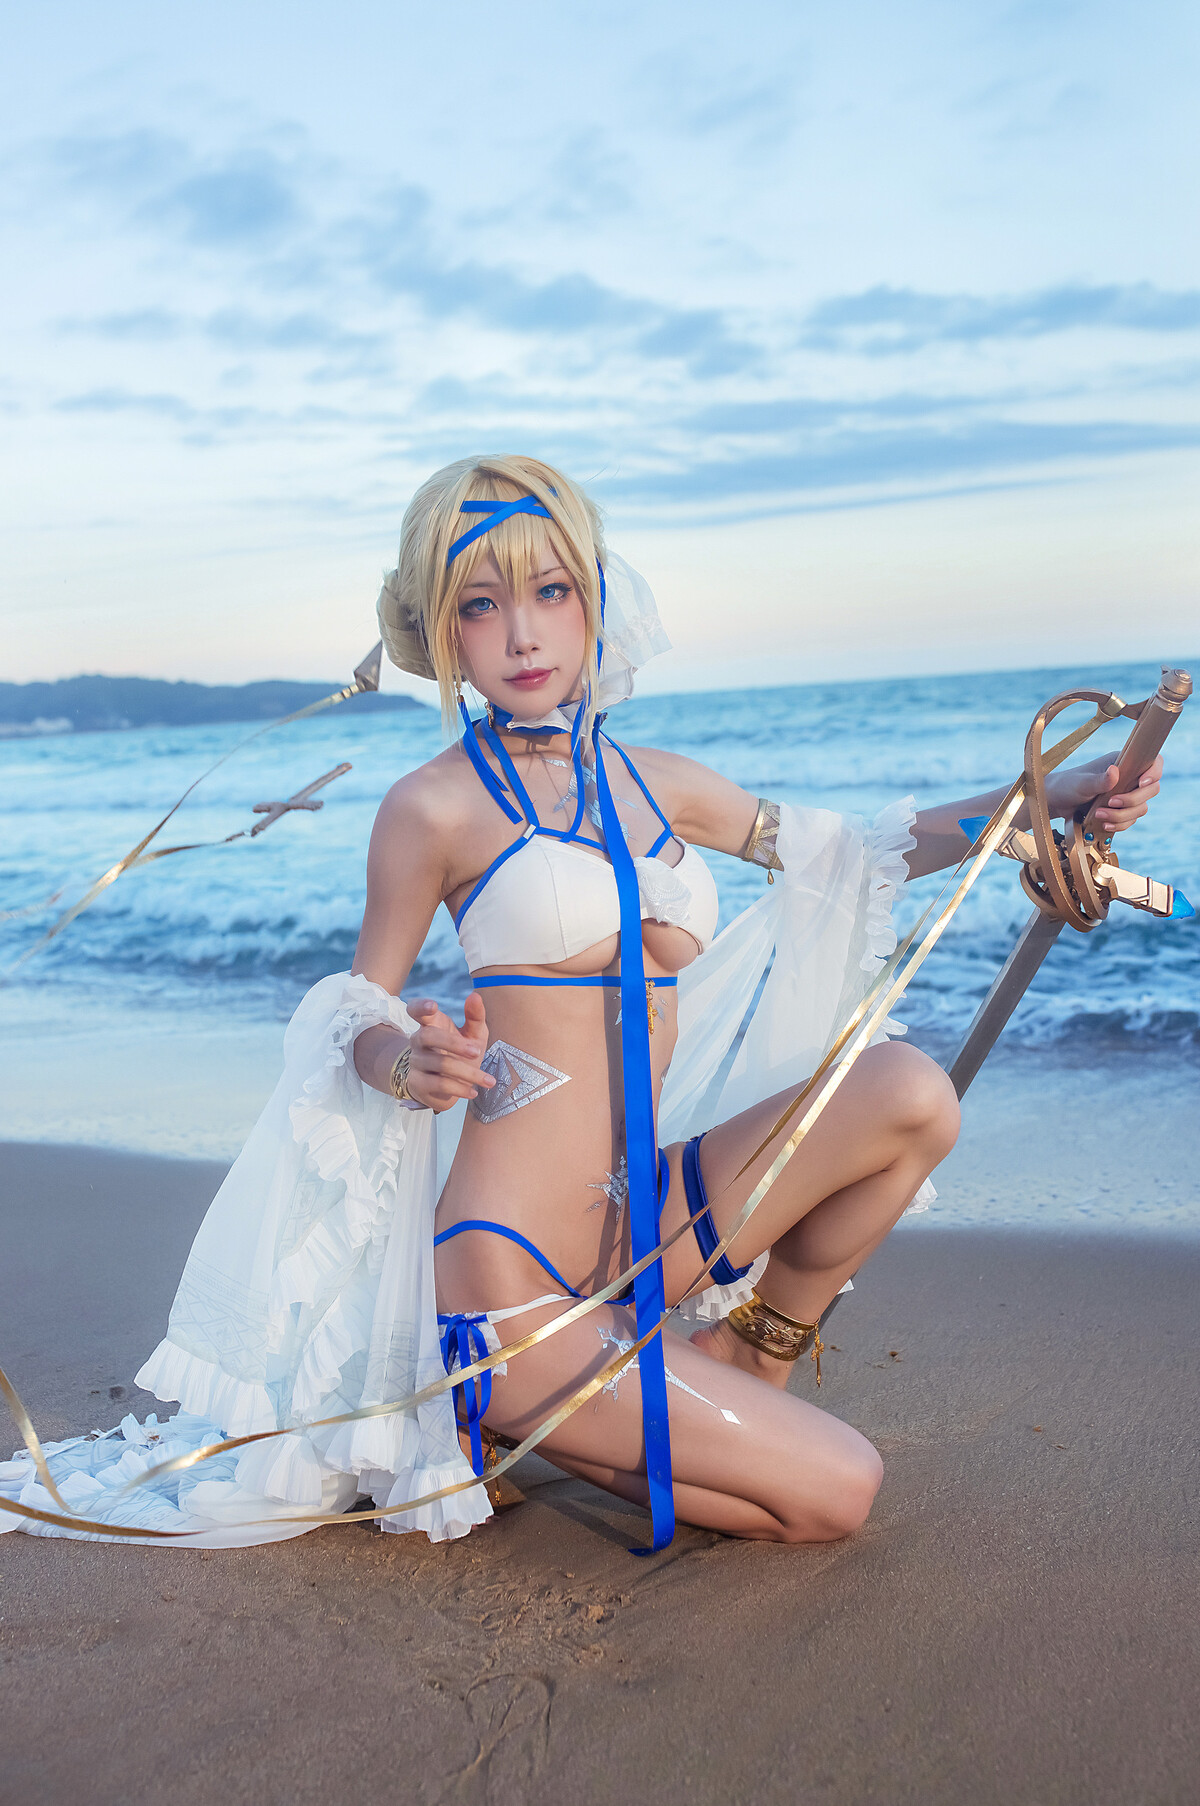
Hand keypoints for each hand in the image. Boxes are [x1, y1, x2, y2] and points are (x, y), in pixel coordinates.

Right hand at [404, 993, 494, 1112]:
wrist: (447, 1087)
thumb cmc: (461, 1054)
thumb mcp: (473, 1034)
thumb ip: (475, 1016)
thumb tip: (475, 996)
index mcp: (430, 1024)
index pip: (416, 1011)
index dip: (420, 1006)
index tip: (433, 1006)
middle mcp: (418, 1041)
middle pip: (428, 1036)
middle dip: (454, 1044)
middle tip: (476, 1051)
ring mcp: (416, 1062)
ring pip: (439, 1064)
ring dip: (468, 1073)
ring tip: (489, 1080)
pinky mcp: (418, 1084)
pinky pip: (439, 1084)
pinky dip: (459, 1089)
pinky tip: (474, 1091)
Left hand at [1048, 753, 1162, 831]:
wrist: (1057, 802)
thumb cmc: (1068, 785)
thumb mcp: (1082, 783)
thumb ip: (1099, 780)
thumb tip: (1115, 771)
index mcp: (1124, 762)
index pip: (1153, 763)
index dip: (1154, 772)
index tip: (1142, 783)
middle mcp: (1129, 777)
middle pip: (1152, 789)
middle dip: (1133, 800)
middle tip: (1111, 802)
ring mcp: (1127, 794)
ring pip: (1141, 807)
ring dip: (1123, 815)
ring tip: (1100, 815)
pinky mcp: (1121, 810)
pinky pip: (1131, 819)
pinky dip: (1120, 824)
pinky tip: (1105, 824)